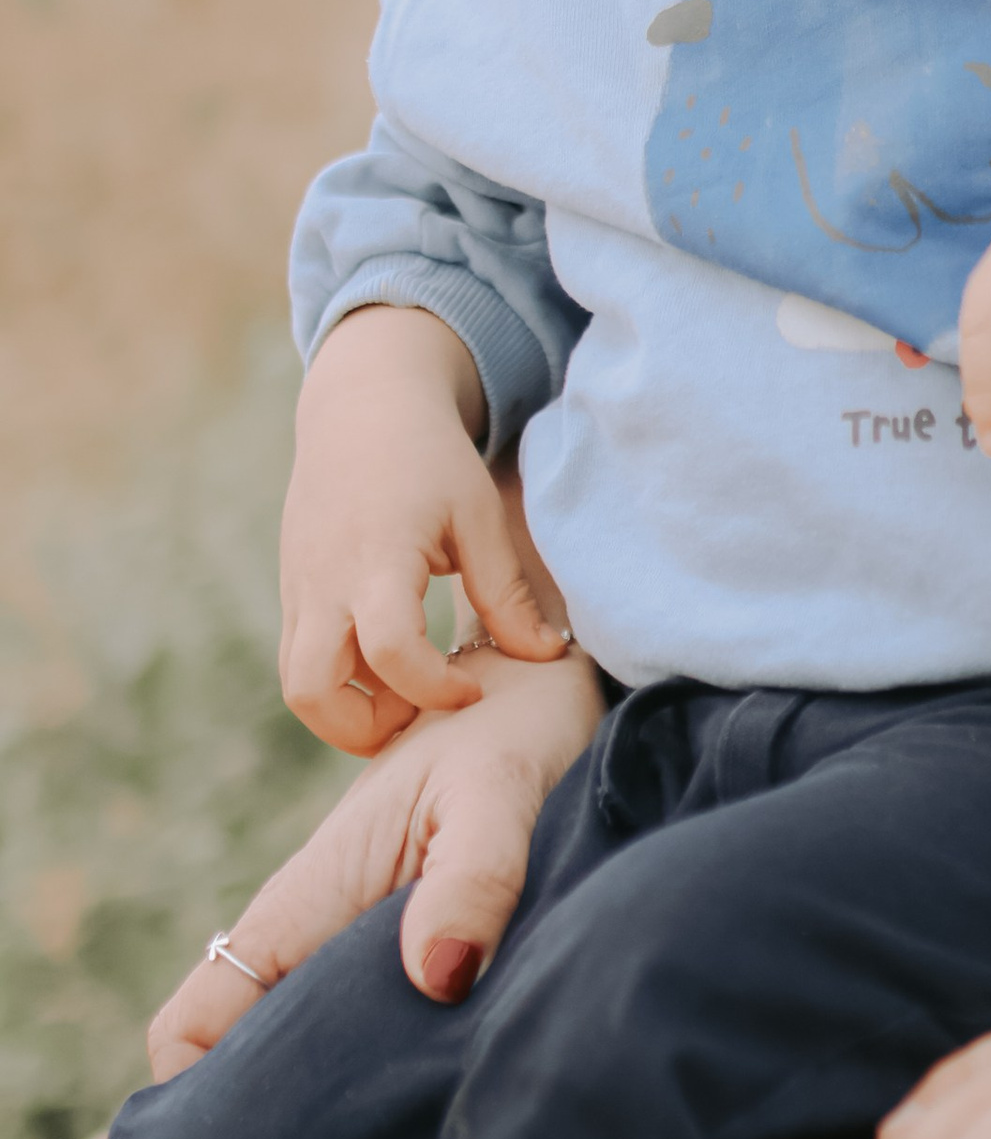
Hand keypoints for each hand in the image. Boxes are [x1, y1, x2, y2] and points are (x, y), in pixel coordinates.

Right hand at [147, 644, 604, 1075]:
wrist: (550, 684)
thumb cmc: (519, 729)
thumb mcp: (499, 794)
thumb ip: (474, 878)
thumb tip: (439, 976)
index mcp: (313, 899)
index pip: (199, 1017)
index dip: (188, 1094)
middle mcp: (324, 927)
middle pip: (247, 1050)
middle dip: (262, 1125)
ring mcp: (366, 937)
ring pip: (310, 1040)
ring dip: (331, 1100)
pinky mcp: (418, 940)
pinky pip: (374, 1023)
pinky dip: (387, 1069)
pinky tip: (439, 1113)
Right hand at [279, 306, 570, 753]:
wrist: (360, 409)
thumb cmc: (429, 458)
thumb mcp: (477, 515)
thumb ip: (505, 592)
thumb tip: (548, 656)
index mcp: (377, 558)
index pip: (389, 649)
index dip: (433, 687)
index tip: (473, 687)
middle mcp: (324, 583)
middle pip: (309, 691)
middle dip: (363, 729)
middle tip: (422, 711)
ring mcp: (299, 590)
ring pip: (297, 685)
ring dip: (348, 711)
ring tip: (411, 692)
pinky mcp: (294, 593)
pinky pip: (301, 659)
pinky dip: (341, 681)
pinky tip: (393, 664)